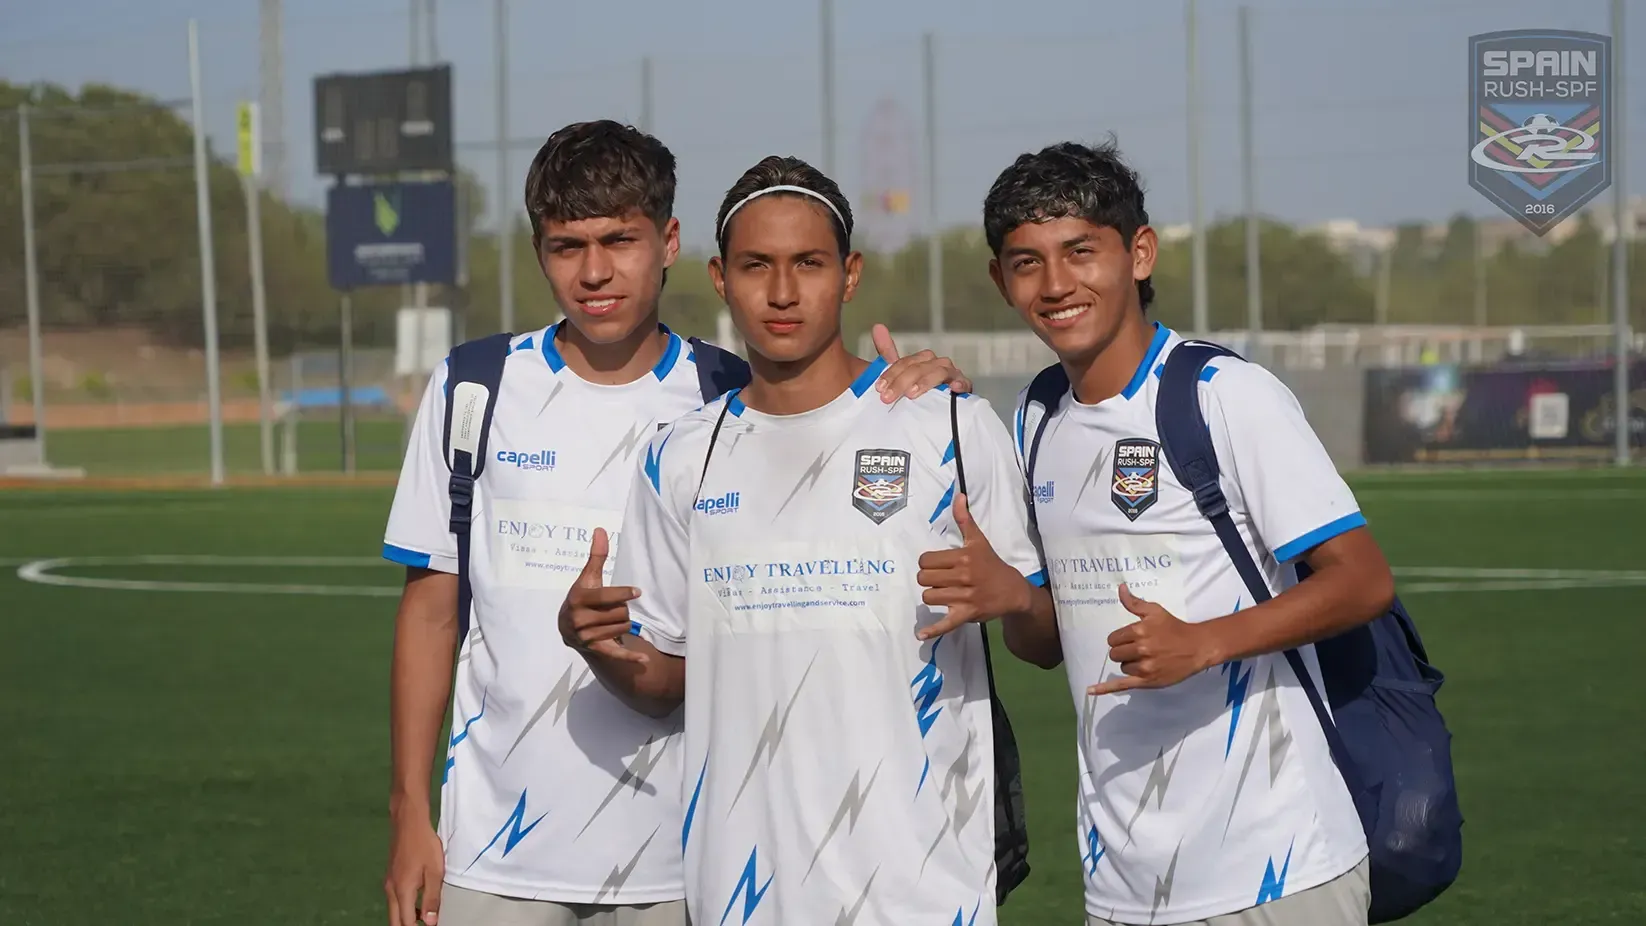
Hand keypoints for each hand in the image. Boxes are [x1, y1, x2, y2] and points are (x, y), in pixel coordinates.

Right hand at [384, 810, 444, 925]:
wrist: (408, 822)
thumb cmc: (424, 844)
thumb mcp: (435, 872)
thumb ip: (432, 898)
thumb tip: (429, 922)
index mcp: (402, 891)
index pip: (406, 922)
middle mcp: (391, 890)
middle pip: (395, 920)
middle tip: (424, 925)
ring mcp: (388, 883)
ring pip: (394, 910)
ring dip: (406, 918)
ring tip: (424, 918)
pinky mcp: (390, 876)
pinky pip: (395, 899)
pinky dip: (404, 907)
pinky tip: (418, 902)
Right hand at [558, 528, 647, 665]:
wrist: (567, 628)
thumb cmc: (582, 598)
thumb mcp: (587, 578)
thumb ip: (596, 556)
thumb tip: (600, 530)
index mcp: (579, 599)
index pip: (607, 597)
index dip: (623, 594)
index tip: (636, 592)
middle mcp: (580, 619)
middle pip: (620, 613)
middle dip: (622, 609)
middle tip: (613, 608)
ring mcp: (587, 637)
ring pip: (623, 627)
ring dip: (624, 623)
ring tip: (611, 620)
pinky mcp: (595, 650)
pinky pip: (616, 653)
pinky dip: (630, 658)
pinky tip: (644, 660)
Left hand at [871, 323, 971, 402]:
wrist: (939, 409)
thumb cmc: (917, 390)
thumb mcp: (900, 374)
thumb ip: (888, 352)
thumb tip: (877, 326)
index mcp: (922, 361)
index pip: (905, 363)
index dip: (891, 374)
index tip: (879, 388)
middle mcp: (937, 364)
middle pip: (919, 367)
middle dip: (901, 381)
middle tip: (887, 397)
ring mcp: (952, 375)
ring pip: (939, 372)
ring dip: (925, 382)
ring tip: (912, 393)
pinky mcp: (964, 387)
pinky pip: (964, 383)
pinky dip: (960, 384)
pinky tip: (953, 388)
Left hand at [915, 494, 1031, 639]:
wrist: (1013, 590)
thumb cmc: (991, 564)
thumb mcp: (979, 541)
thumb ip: (964, 520)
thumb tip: (958, 497)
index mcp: (964, 557)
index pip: (926, 560)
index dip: (928, 563)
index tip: (938, 566)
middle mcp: (964, 576)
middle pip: (924, 579)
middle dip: (929, 579)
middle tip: (941, 580)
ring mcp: (966, 597)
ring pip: (929, 597)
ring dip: (933, 596)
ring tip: (944, 593)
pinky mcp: (967, 614)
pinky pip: (946, 623)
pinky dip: (933, 630)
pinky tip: (921, 635)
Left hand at [1087, 584, 1217, 694]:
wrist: (1196, 647)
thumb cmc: (1174, 627)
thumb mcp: (1155, 611)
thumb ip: (1134, 603)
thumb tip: (1120, 588)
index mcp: (1139, 631)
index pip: (1113, 639)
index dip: (1120, 639)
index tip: (1132, 639)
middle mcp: (1141, 649)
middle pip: (1115, 654)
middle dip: (1123, 652)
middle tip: (1138, 650)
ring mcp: (1144, 667)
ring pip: (1122, 668)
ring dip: (1129, 664)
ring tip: (1146, 660)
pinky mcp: (1147, 681)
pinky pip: (1121, 685)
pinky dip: (1104, 689)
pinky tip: (1090, 690)